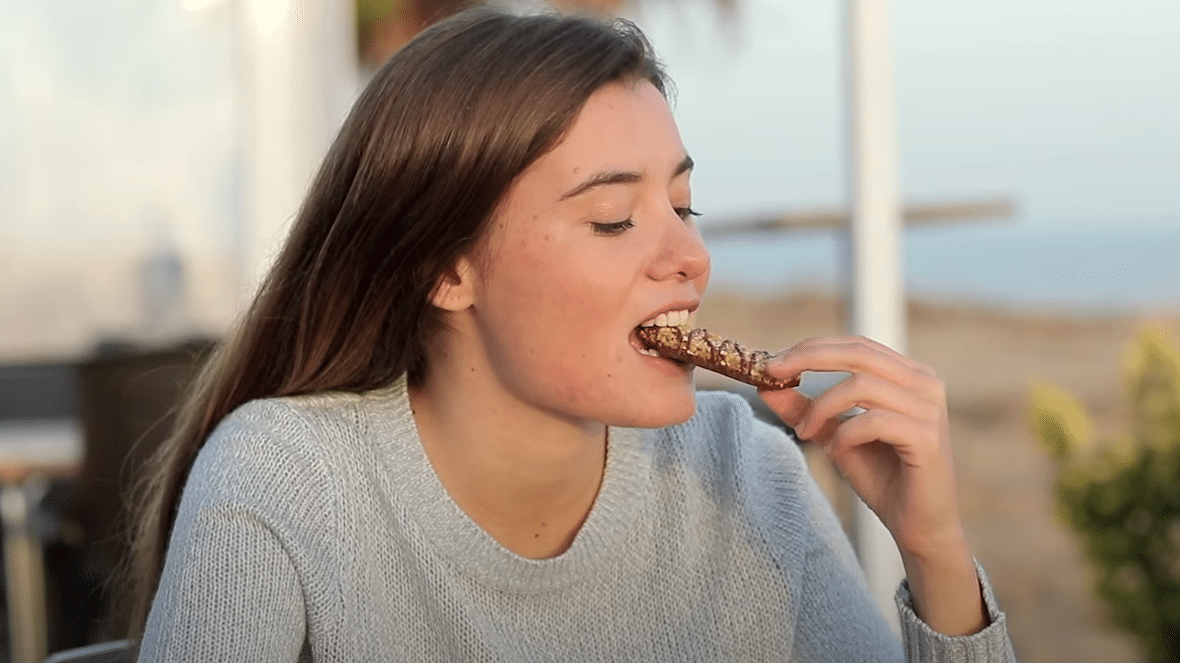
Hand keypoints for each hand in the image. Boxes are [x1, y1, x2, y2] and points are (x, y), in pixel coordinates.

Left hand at [758, 336, 987, 635]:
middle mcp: (925, 383)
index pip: (855, 344)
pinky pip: (873, 421)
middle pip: (859, 352)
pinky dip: (845, 434)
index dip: (811, 347)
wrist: (918, 526)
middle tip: (771, 374)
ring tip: (807, 433)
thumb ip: (805, 408)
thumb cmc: (882, 478)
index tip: (770, 362)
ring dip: (822, 407)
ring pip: (862, 385)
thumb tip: (764, 383)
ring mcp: (929, 408)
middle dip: (808, 358)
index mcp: (908, 375)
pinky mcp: (927, 437)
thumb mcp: (834, 436)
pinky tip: (836, 451)